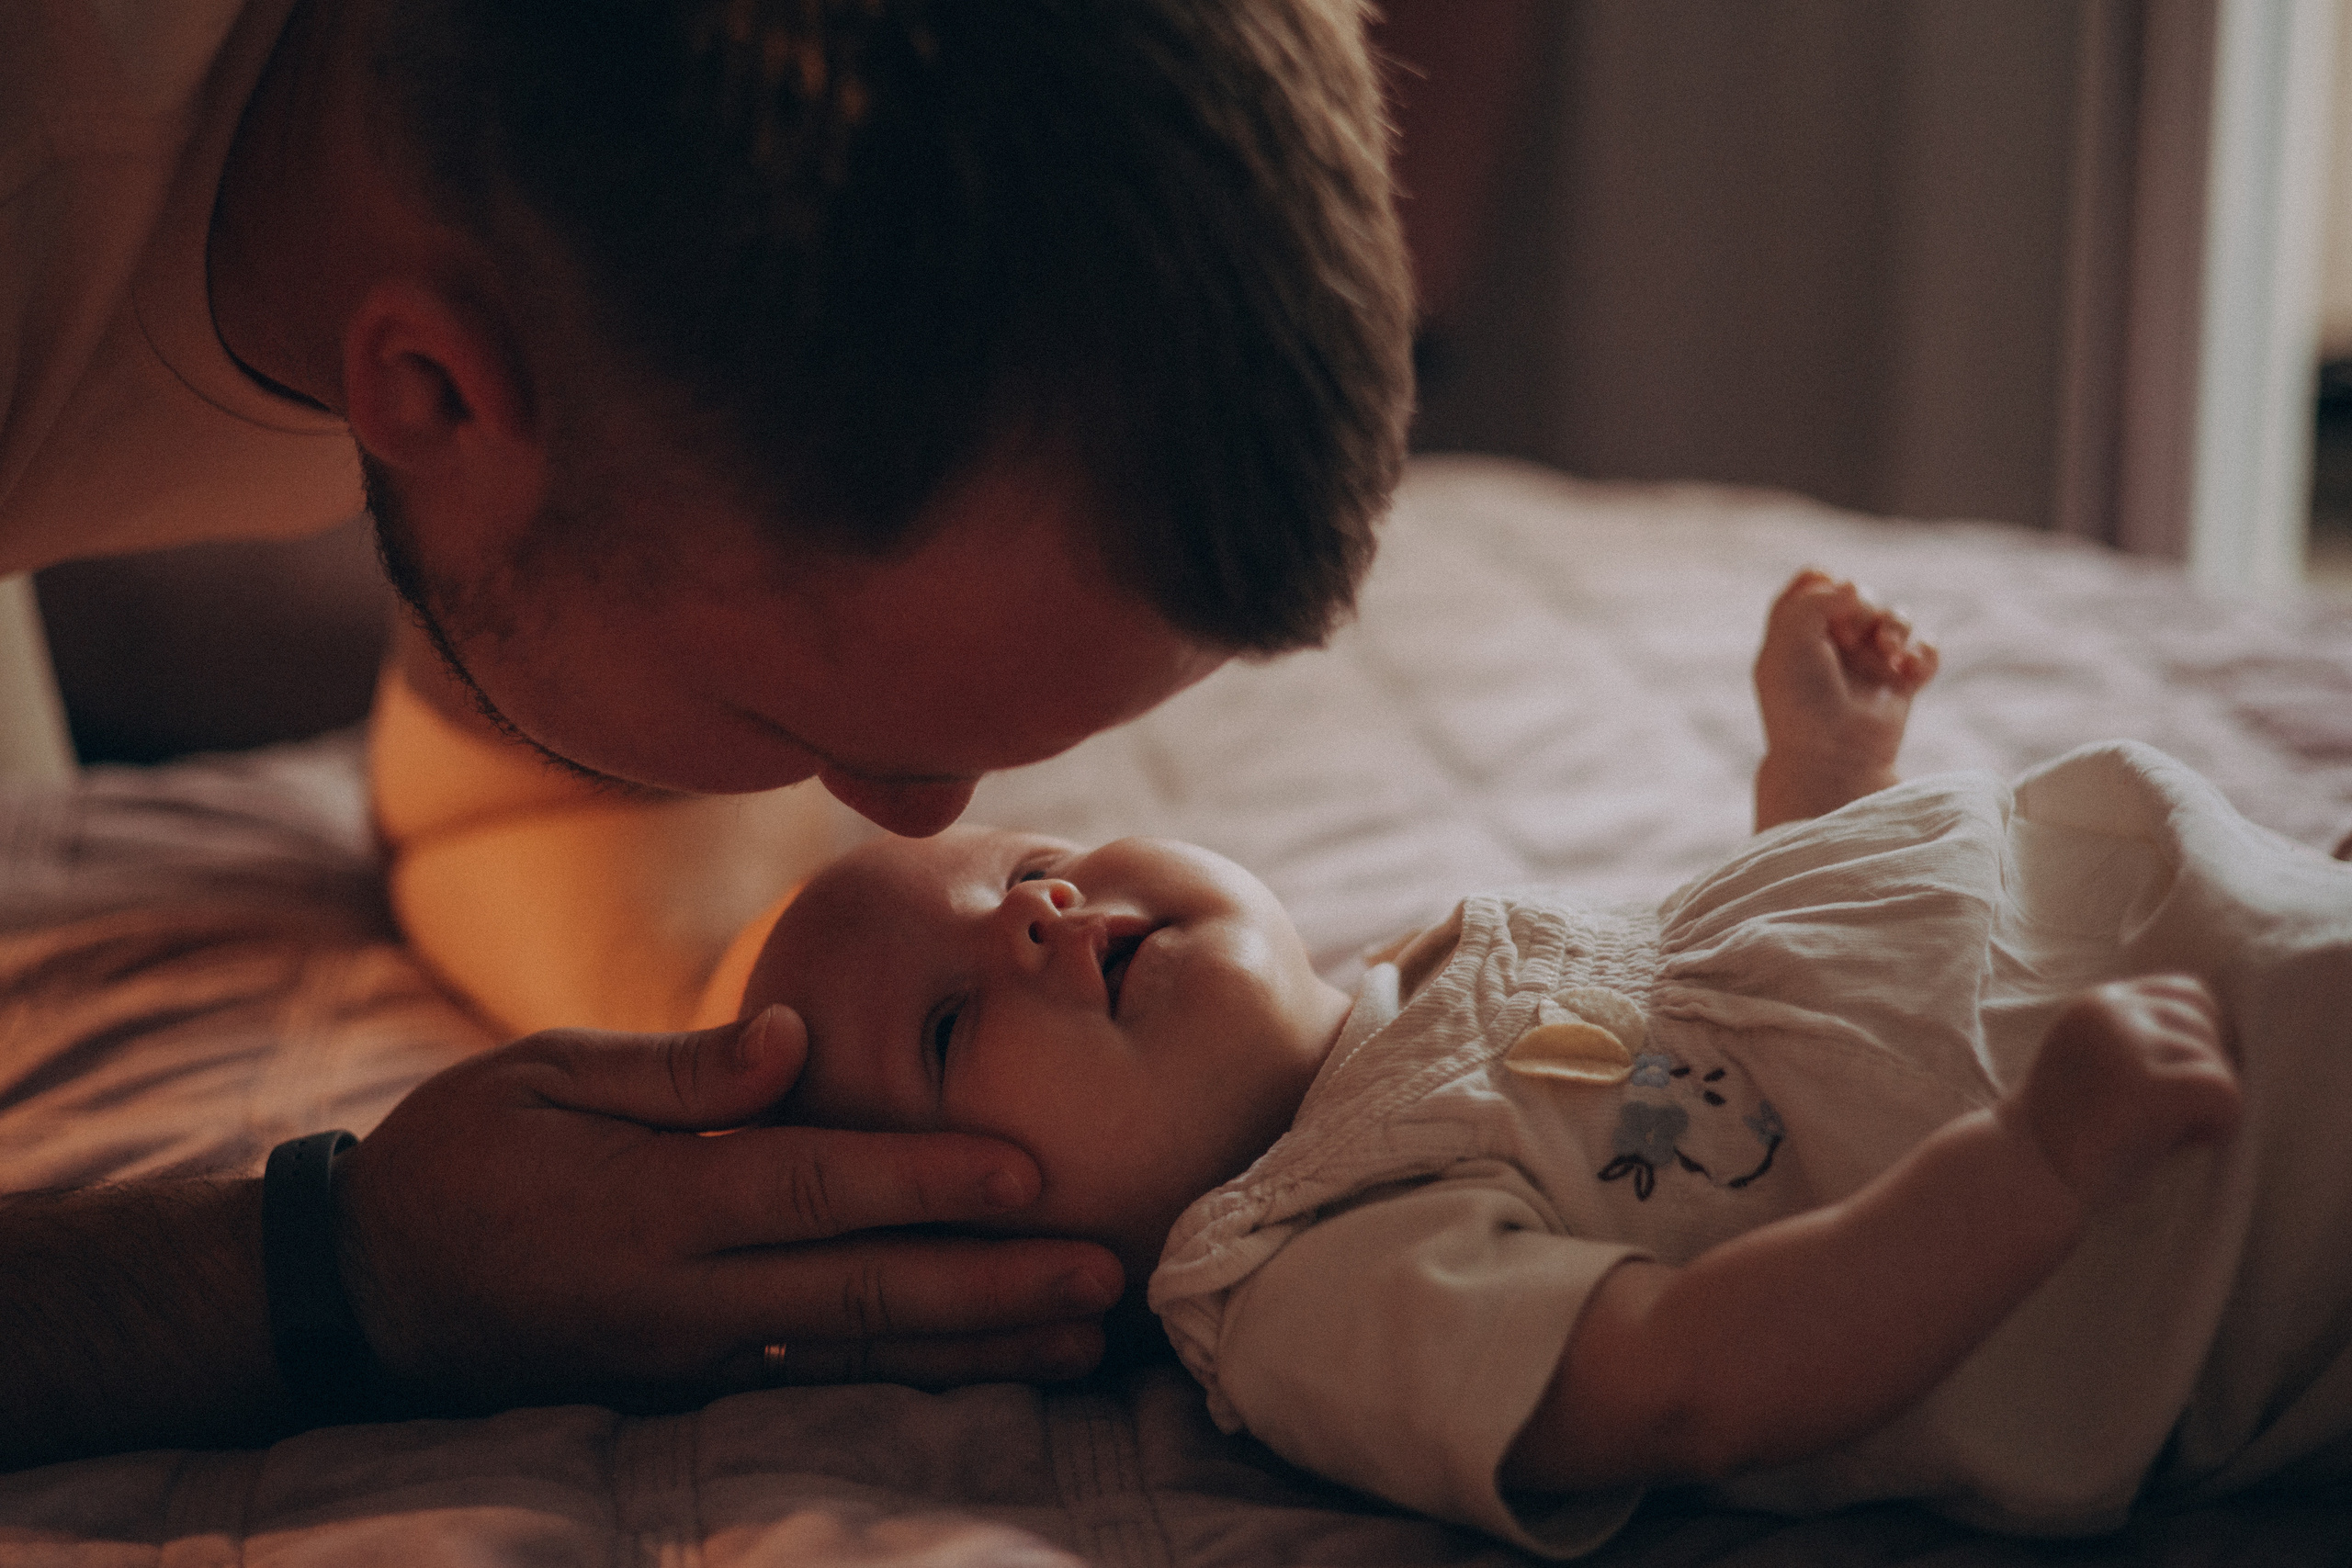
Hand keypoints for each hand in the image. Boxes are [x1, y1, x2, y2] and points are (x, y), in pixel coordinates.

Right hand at [334, 1006, 1122, 1410]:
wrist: (363, 1290)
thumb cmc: (460, 1154)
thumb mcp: (544, 1076)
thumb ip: (678, 1068)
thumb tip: (795, 1037)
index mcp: (657, 1198)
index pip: (816, 1185)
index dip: (925, 1179)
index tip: (1027, 1170)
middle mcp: (686, 1292)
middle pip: (864, 1291)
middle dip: (993, 1285)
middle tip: (1103, 1275)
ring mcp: (690, 1354)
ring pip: (858, 1358)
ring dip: (976, 1351)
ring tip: (1076, 1341)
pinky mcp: (685, 1388)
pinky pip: (816, 1388)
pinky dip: (907, 1384)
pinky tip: (980, 1375)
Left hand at [1753, 569, 1938, 827]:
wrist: (1831, 756)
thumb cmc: (1802, 699)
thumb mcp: (1790, 638)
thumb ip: (1814, 597)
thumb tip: (1854, 589)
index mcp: (1795, 634)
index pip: (1814, 583)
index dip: (1825, 584)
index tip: (1824, 608)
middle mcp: (1831, 646)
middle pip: (1861, 595)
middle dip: (1863, 607)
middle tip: (1848, 639)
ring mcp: (1867, 664)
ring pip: (1896, 617)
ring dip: (1897, 625)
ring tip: (1888, 652)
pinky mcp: (1900, 684)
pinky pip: (1925, 650)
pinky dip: (1924, 654)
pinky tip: (1908, 671)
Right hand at [2003, 976, 2240, 1210]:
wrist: (2023, 1177)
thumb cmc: (2072, 1133)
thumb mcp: (2101, 1063)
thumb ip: (2146, 1040)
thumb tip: (2235, 1039)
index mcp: (2097, 1004)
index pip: (2189, 994)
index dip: (2201, 1038)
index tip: (2177, 1081)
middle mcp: (2109, 1011)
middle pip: (2207, 1025)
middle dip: (2202, 1073)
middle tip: (2164, 1119)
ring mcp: (2124, 1045)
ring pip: (2218, 1062)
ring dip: (2205, 1107)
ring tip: (2162, 1134)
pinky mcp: (2144, 1086)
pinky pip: (2222, 1092)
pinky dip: (2218, 1124)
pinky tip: (2182, 1144)